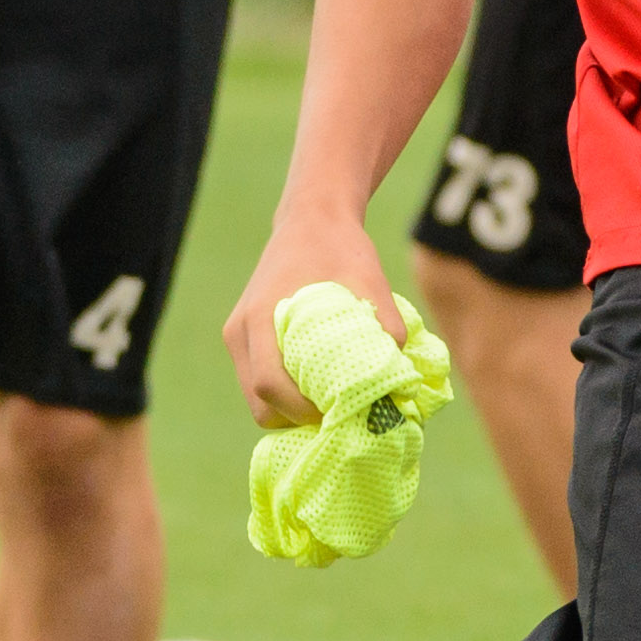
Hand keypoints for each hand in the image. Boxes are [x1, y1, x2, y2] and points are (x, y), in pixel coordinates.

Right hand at [220, 218, 392, 427]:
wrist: (311, 219)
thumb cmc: (339, 247)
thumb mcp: (371, 279)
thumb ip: (388, 324)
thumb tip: (403, 377)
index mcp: (259, 319)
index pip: (268, 385)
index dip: (301, 411)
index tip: (337, 414)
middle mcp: (239, 333)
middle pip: (259, 405)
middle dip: (297, 421)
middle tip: (340, 419)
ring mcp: (238, 338)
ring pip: (257, 399)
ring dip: (291, 412)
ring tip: (333, 406)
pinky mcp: (246, 340)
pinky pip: (260, 383)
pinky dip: (286, 397)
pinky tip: (320, 388)